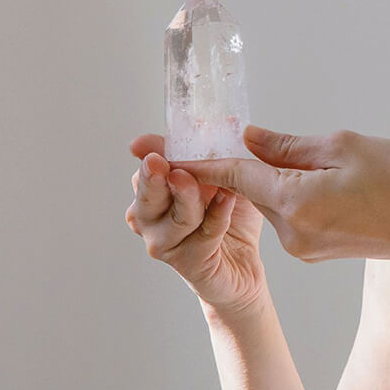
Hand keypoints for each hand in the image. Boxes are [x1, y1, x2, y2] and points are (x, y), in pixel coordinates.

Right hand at [125, 134, 268, 314]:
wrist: (243, 269)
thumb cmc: (228, 221)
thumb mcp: (226, 179)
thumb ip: (218, 154)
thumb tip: (222, 120)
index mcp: (154, 191)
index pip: (147, 166)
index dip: (151, 151)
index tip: (150, 142)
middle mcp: (149, 217)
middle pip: (147, 192)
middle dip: (154, 176)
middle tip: (160, 162)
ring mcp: (164, 242)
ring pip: (173, 217)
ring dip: (190, 198)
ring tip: (209, 184)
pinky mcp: (188, 263)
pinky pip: (202, 237)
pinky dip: (216, 218)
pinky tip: (227, 202)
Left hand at [175, 124, 389, 269]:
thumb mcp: (343, 146)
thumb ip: (286, 145)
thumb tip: (245, 139)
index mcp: (294, 202)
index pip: (229, 174)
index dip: (188, 158)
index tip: (146, 148)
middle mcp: (289, 231)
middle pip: (247, 187)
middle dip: (244, 161)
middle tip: (241, 133)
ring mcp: (300, 246)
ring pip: (269, 199)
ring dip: (278, 176)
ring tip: (333, 165)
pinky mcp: (312, 250)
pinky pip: (288, 212)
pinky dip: (293, 192)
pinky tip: (333, 182)